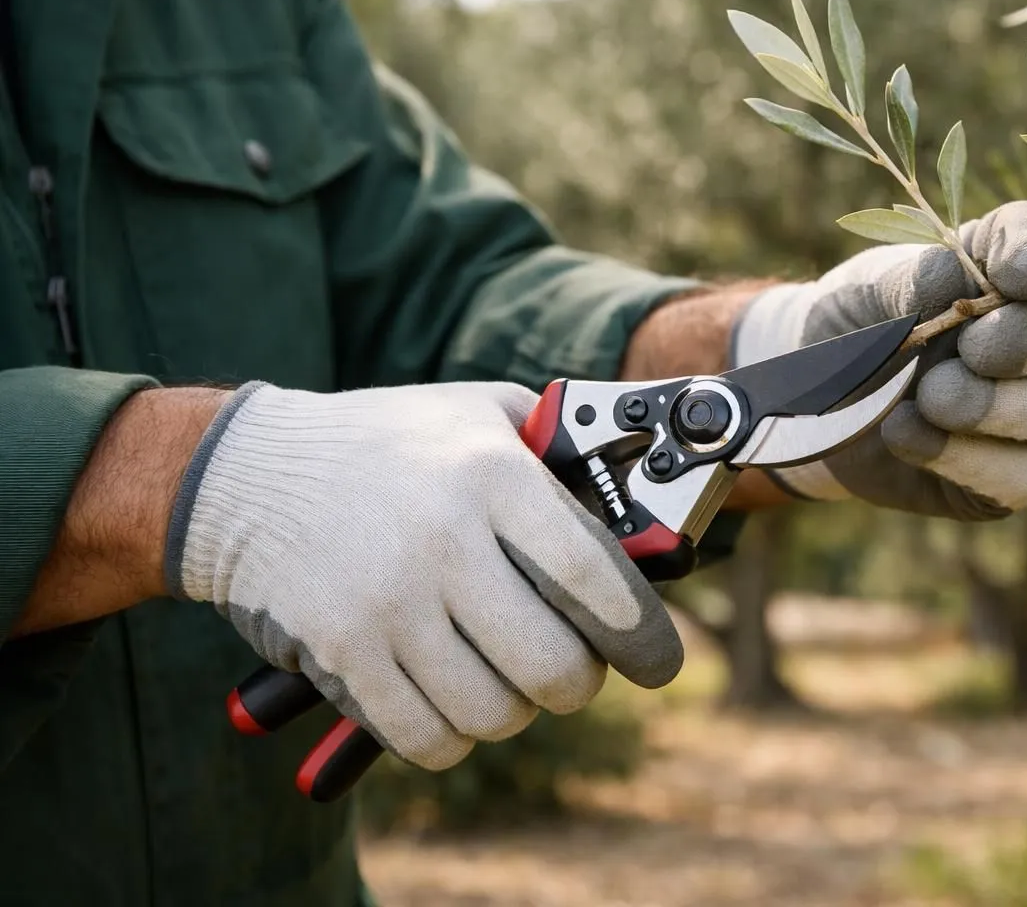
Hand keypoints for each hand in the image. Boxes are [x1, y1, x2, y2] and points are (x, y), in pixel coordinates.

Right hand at [164, 382, 681, 769]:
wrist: (244, 472)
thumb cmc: (386, 443)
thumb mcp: (481, 414)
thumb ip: (560, 461)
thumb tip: (640, 528)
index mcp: (491, 476)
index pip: (595, 579)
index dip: (642, 637)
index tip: (658, 663)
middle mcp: (443, 540)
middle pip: (553, 666)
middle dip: (576, 682)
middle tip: (568, 669)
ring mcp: (387, 604)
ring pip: (494, 714)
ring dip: (512, 709)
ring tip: (500, 675)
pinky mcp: (341, 655)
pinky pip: (426, 739)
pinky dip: (451, 735)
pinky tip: (447, 699)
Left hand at [731, 201, 1026, 519]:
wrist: (813, 402)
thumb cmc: (860, 329)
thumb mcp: (876, 289)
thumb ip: (925, 280)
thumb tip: (962, 288)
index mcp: (1006, 270)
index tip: (1011, 276)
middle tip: (971, 349)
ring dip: (995, 404)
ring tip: (929, 396)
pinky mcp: (1009, 478)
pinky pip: (1024, 477)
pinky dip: (964, 457)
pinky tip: (905, 434)